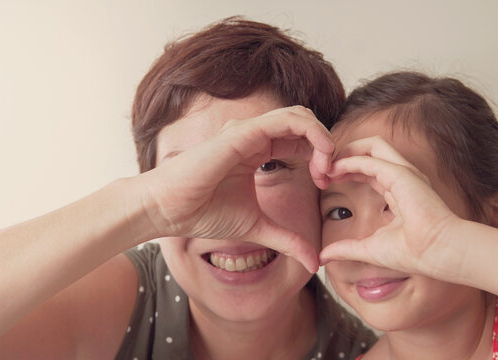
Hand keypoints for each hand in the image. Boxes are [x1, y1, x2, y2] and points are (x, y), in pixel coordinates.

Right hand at [138, 106, 333, 272]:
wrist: (169, 211)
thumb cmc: (204, 214)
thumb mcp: (258, 228)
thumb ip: (288, 240)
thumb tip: (313, 262)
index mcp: (258, 151)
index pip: (300, 140)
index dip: (320, 158)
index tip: (323, 185)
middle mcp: (254, 136)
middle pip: (304, 124)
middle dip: (325, 147)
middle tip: (328, 176)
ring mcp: (247, 131)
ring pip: (298, 115)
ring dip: (322, 138)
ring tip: (325, 168)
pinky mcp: (241, 133)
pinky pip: (285, 120)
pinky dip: (311, 132)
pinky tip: (319, 156)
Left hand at [319, 136, 460, 275]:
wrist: (438, 254)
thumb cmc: (412, 254)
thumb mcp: (368, 249)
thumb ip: (345, 249)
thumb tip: (323, 257)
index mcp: (397, 189)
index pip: (367, 169)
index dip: (344, 171)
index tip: (325, 181)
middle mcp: (402, 176)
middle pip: (368, 151)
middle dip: (342, 155)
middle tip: (320, 169)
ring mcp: (404, 172)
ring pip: (371, 145)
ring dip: (345, 152)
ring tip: (324, 166)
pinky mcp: (402, 174)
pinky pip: (370, 159)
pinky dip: (349, 161)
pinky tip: (333, 171)